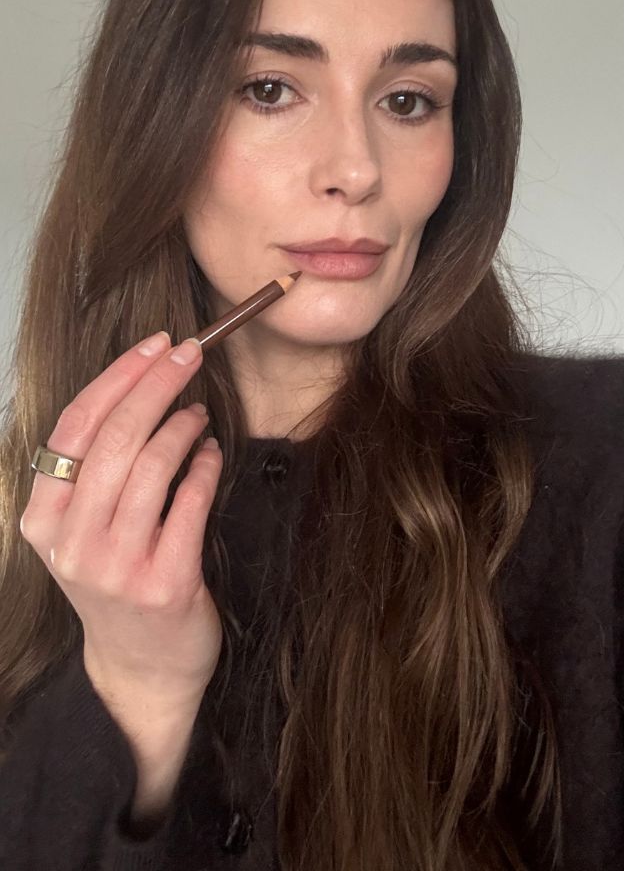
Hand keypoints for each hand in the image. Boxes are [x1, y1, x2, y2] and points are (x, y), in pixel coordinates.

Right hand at [16, 332, 223, 817]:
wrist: (142, 667)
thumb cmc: (118, 582)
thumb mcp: (83, 532)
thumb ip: (95, 474)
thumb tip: (136, 391)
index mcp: (42, 520)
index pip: (73, 429)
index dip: (116, 378)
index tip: (153, 345)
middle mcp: (72, 541)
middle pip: (114, 438)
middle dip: (156, 384)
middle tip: (189, 354)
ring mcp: (116, 564)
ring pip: (152, 465)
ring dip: (183, 425)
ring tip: (199, 412)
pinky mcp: (165, 581)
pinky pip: (190, 503)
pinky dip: (207, 467)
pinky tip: (215, 453)